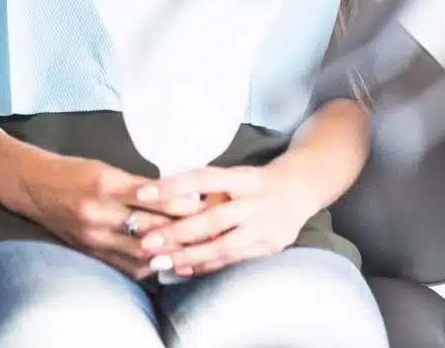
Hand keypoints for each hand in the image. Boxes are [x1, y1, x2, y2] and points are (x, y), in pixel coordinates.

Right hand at [18, 152, 206, 279]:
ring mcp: (93, 236)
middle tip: (206, 226)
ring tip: (191, 247)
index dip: (182, 202)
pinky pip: (125, 264)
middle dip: (182, 228)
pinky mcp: (89, 251)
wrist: (33, 187)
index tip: (203, 202)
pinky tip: (164, 261)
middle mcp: (99, 212)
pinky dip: (148, 264)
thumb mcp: (105, 168)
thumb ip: (138, 184)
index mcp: (105, 184)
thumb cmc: (72, 171)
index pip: (154, 198)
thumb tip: (178, 195)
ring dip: (168, 251)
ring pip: (141, 251)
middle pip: (151, 227)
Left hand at [132, 164, 316, 276]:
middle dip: (177, 232)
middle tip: (146, 241)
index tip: (143, 192)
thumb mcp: (235, 174)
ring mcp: (264, 229)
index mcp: (245, 178)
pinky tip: (182, 269)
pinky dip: (206, 266)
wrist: (301, 190)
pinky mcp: (268, 248)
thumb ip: (207, 187)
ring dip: (187, 256)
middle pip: (213, 220)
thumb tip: (162, 195)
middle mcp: (256, 204)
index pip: (205, 179)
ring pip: (222, 247)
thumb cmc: (255, 181)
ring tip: (158, 261)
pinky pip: (232, 261)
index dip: (174, 186)